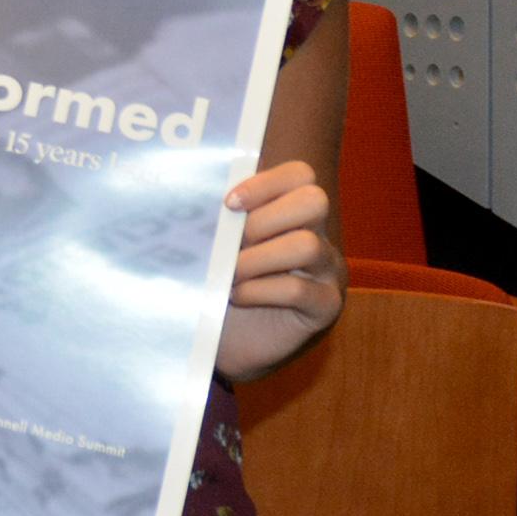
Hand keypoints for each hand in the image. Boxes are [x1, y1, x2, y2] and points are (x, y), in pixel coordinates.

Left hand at [215, 159, 343, 382]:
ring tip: (230, 274)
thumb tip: (189, 195)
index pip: (300, 174)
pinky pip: (298, 289)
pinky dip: (259, 290)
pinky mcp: (324, 306)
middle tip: (232, 243)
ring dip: (258, 258)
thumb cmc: (218, 284)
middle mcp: (318, 235)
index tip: (228, 204)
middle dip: (264, 219)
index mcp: (293, 212)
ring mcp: (327, 271)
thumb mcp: (216, 246)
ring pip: (308, 244)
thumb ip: (217, 219)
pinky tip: (237, 296)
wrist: (225, 340)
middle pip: (314, 200)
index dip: (264, 183)